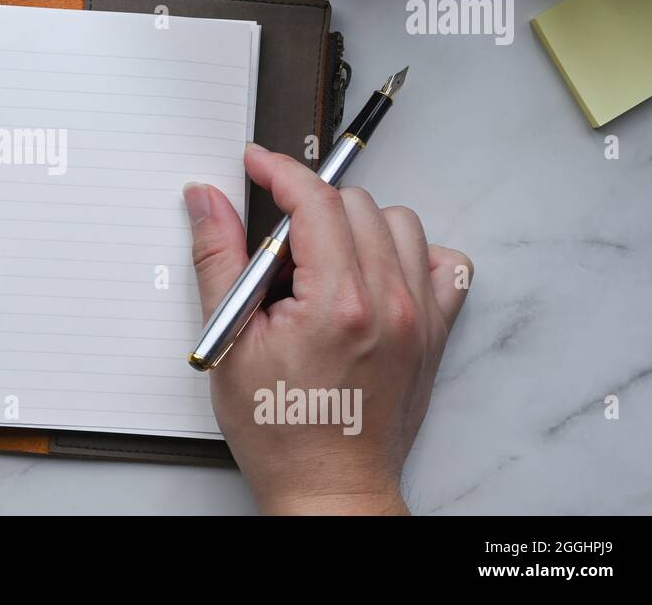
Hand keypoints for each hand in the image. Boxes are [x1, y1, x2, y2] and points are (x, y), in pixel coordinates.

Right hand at [183, 143, 470, 514]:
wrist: (330, 488)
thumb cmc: (280, 429)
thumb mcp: (229, 343)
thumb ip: (219, 260)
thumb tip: (206, 200)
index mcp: (337, 304)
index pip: (315, 202)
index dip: (279, 171)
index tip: (256, 164)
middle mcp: (390, 304)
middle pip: (356, 204)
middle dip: (309, 205)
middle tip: (275, 243)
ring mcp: (420, 318)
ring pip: (400, 223)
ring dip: (358, 223)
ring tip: (323, 259)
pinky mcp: (435, 334)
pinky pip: (445, 264)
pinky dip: (411, 254)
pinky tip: (376, 273)